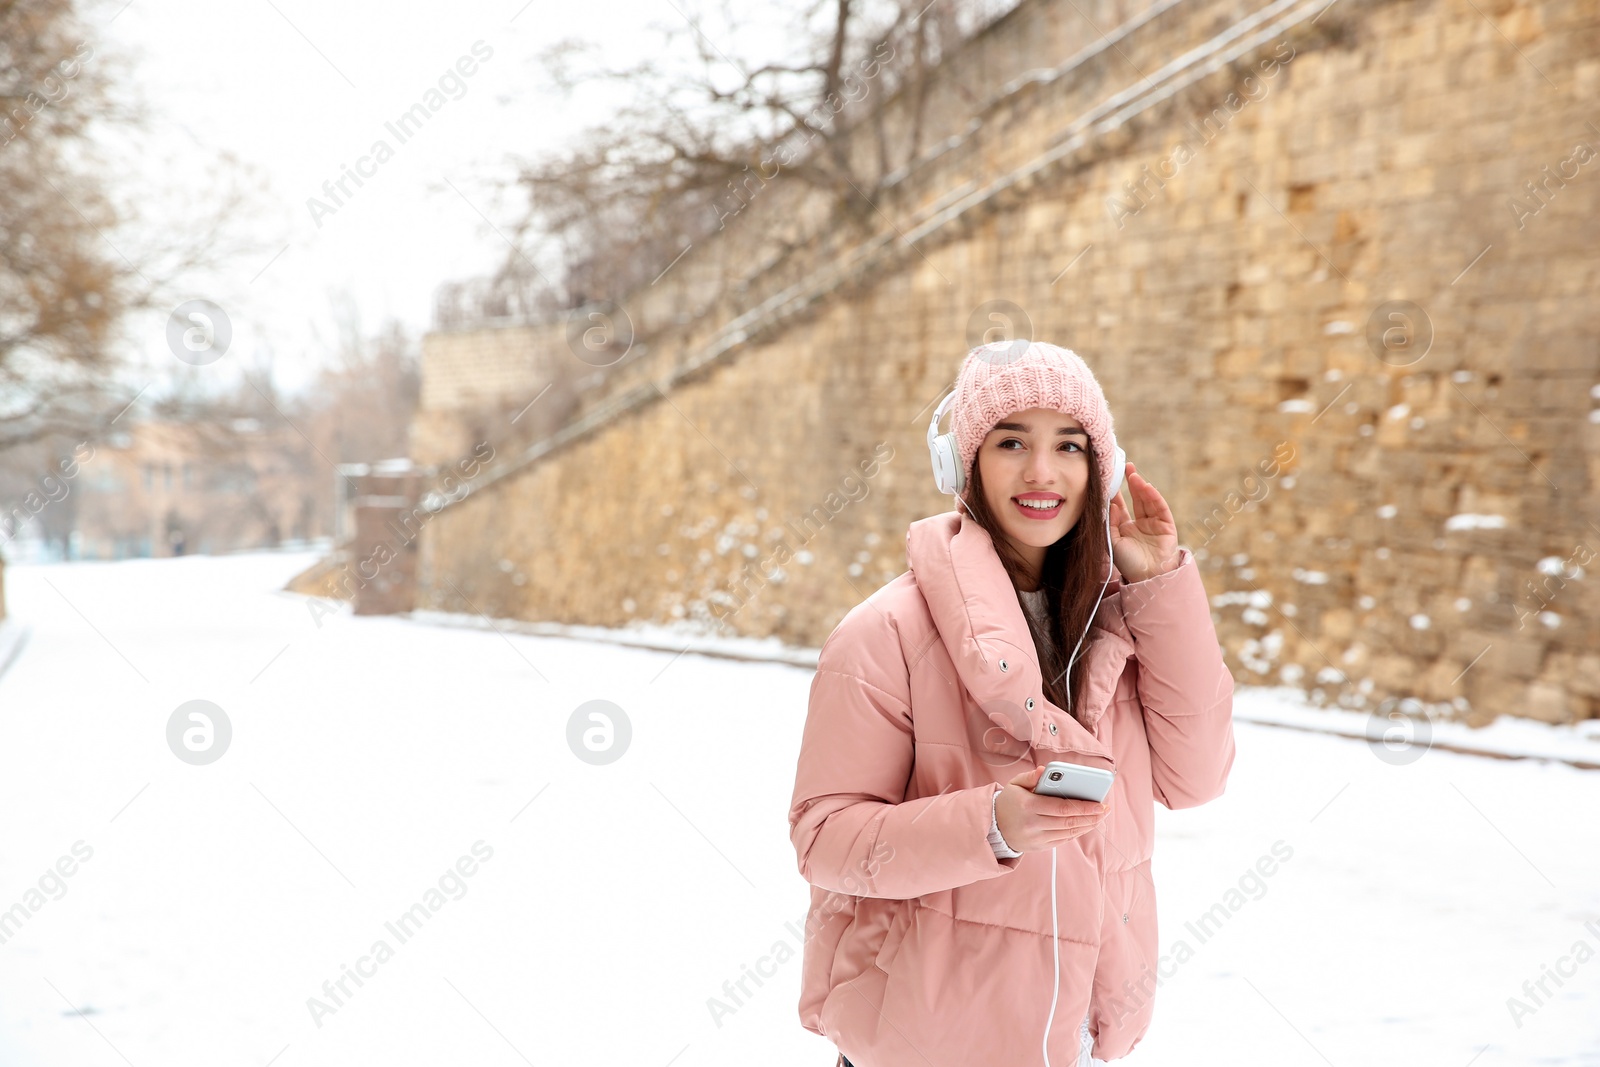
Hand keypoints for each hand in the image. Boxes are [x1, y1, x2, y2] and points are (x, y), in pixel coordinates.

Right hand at [994, 766, 1110, 853]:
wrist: (994, 828)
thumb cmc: (1008, 802)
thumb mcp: (1015, 784)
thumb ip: (1031, 777)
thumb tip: (1044, 770)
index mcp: (1028, 806)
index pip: (1061, 808)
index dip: (1083, 807)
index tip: (1099, 803)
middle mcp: (1033, 824)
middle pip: (1068, 822)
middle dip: (1090, 816)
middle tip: (1105, 810)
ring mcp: (1037, 838)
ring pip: (1068, 833)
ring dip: (1087, 825)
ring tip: (1100, 817)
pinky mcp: (1040, 847)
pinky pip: (1063, 840)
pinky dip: (1077, 832)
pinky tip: (1086, 825)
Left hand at [1108, 461, 1180, 582]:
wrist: (1147, 578)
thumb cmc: (1128, 563)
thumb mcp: (1112, 542)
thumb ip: (1110, 522)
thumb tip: (1111, 504)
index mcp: (1124, 528)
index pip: (1120, 505)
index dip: (1115, 492)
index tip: (1109, 477)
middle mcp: (1139, 523)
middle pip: (1135, 499)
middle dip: (1130, 483)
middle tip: (1124, 466)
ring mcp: (1154, 523)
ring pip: (1147, 500)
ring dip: (1141, 487)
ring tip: (1133, 475)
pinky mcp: (1166, 525)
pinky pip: (1160, 507)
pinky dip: (1154, 497)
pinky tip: (1146, 487)